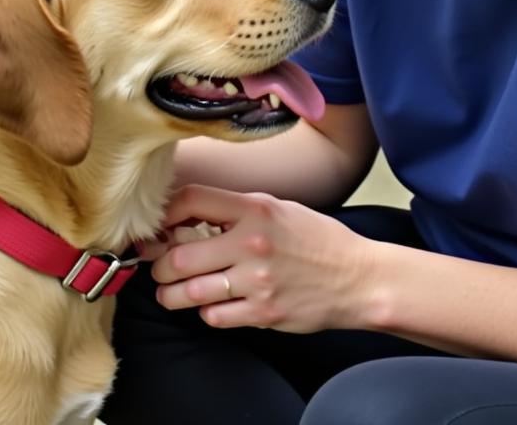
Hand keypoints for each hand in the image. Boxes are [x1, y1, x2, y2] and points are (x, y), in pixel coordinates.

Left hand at [147, 185, 375, 332]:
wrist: (357, 277)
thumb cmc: (317, 240)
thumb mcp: (279, 208)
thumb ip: (237, 210)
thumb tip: (189, 214)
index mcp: (256, 209)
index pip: (191, 200)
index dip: (166, 214)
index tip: (160, 226)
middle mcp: (252, 243)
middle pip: (178, 256)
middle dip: (159, 265)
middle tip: (159, 266)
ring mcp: (256, 281)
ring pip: (188, 293)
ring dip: (170, 294)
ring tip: (170, 292)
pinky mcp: (262, 313)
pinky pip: (213, 316)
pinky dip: (206, 312)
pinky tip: (212, 303)